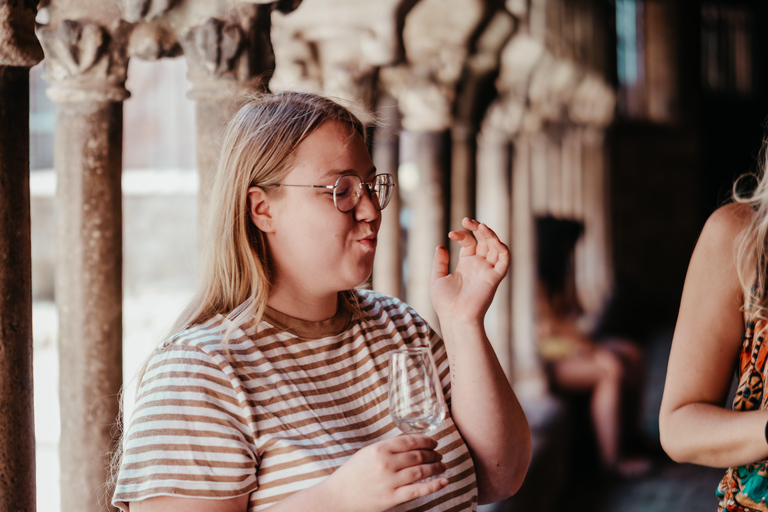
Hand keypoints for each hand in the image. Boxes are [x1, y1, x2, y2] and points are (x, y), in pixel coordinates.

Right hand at [320, 435, 447, 511]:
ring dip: (436, 468)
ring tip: (442, 466)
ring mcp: (390, 481)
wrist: (337, 497)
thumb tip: (409, 445)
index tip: (434, 442)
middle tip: (439, 455)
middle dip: (433, 454)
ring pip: (421, 471)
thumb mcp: (366, 453)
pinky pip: (417, 490)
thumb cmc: (350, 475)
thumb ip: (386, 448)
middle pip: (418, 455)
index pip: (409, 441)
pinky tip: (443, 482)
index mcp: (379, 449)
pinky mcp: (392, 498)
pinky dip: (433, 486)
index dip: (426, 441)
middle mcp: (386, 463)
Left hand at [431, 218, 508, 324]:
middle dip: (478, 228)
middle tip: (466, 220)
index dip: (463, 234)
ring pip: (496, 247)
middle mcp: (479, 266)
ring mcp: (488, 271)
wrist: (454, 318)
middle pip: (485, 241)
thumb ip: (440, 262)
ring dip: (490, 234)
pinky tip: (492, 239)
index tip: (450, 234)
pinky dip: (502, 248)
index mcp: (467, 265)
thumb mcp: (438, 278)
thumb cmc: (445, 303)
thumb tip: (441, 246)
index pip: (470, 243)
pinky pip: (504, 261)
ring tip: (479, 225)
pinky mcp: (494, 278)